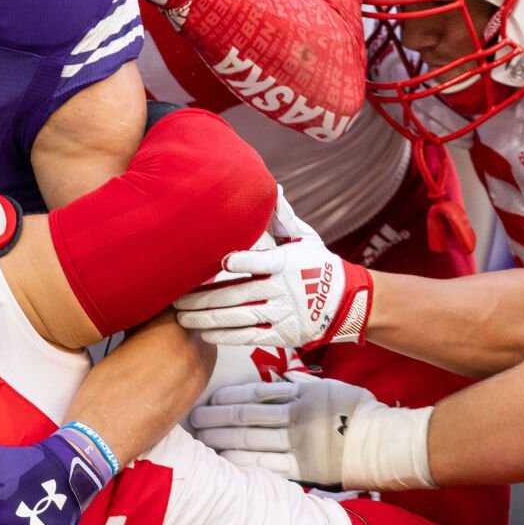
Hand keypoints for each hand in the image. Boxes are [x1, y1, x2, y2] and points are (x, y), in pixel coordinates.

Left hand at [174, 191, 372, 350]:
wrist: (346, 301)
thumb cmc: (318, 265)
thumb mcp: (305, 239)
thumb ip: (283, 218)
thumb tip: (272, 187)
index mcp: (287, 263)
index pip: (263, 262)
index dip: (244, 261)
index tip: (223, 260)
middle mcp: (283, 290)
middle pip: (239, 294)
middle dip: (204, 298)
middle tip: (177, 298)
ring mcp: (282, 314)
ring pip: (239, 317)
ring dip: (208, 318)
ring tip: (182, 317)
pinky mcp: (281, 334)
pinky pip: (249, 337)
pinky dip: (226, 336)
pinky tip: (204, 332)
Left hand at [189, 374, 434, 490]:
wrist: (386, 444)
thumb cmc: (360, 414)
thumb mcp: (329, 389)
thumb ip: (300, 387)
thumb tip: (276, 382)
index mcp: (302, 397)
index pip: (257, 395)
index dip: (229, 397)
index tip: (210, 399)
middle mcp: (295, 419)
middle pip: (246, 418)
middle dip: (217, 419)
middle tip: (194, 419)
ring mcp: (298, 445)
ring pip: (251, 440)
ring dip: (222, 439)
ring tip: (202, 439)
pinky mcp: (302, 469)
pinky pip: (266, 466)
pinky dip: (243, 462)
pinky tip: (224, 460)